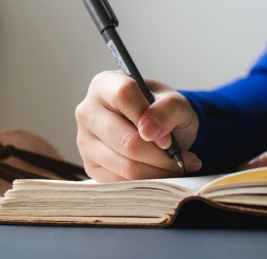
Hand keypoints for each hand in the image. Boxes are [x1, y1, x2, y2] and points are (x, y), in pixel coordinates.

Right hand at [75, 71, 201, 180]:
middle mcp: (88, 112)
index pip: (123, 95)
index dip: (149, 116)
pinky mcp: (91, 167)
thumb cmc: (161, 110)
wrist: (157, 129)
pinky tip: (162, 172)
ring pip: (126, 165)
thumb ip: (167, 108)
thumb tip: (148, 130)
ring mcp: (85, 142)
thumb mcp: (175, 102)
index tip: (168, 135)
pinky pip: (123, 182)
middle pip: (126, 140)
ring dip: (158, 171)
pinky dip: (148, 181)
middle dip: (160, 155)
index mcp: (105, 85)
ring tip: (177, 166)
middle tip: (181, 158)